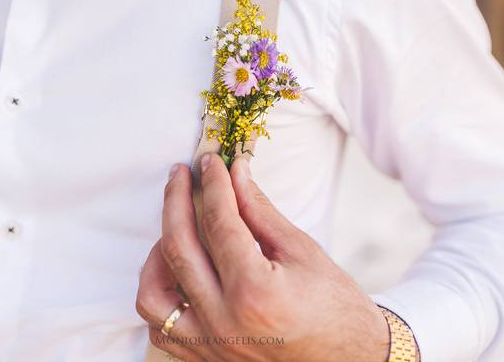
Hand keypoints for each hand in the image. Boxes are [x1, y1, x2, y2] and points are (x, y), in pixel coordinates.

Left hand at [136, 153, 389, 361]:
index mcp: (254, 292)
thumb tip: (235, 172)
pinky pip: (160, 327)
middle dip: (176, 201)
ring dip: (158, 253)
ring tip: (176, 227)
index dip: (213, 184)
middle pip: (178, 248)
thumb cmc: (335, 306)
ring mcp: (210, 345)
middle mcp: (224, 322)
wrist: (350, 360)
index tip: (210, 161)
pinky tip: (177, 270)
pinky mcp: (204, 358)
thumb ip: (259, 210)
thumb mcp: (301, 250)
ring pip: (153, 293)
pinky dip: (159, 294)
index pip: (219, 223)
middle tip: (181, 174)